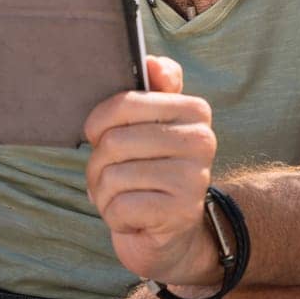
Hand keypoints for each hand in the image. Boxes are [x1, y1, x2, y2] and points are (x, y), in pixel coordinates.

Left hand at [83, 56, 221, 286]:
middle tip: (111, 177)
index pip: (124, 102)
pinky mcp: (180, 212)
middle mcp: (201, 139)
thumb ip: (153, 89)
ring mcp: (194, 177)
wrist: (172, 236)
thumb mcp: (151, 127)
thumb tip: (151, 62)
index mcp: (194, 109)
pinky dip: (115, 217)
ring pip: (112, 176)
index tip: (103, 136)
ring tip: (125, 198)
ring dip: (104, 195)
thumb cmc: (151, 171)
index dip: (98, 123)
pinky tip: (134, 219)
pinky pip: (120, 207)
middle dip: (98, 166)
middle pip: (113, 142)